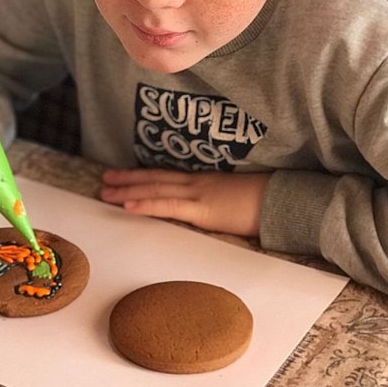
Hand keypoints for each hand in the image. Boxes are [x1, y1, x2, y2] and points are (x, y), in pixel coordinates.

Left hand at [100, 168, 271, 236]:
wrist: (283, 200)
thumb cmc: (265, 201)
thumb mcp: (236, 200)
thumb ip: (219, 203)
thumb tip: (210, 211)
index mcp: (204, 182)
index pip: (167, 177)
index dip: (143, 175)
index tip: (123, 175)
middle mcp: (197, 184)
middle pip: (155, 179)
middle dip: (128, 180)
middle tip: (104, 180)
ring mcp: (198, 195)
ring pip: (155, 190)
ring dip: (128, 191)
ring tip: (105, 192)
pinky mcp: (202, 210)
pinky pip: (168, 206)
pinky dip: (146, 204)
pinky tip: (128, 206)